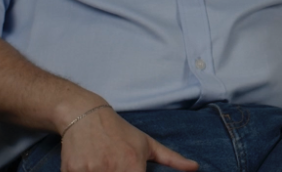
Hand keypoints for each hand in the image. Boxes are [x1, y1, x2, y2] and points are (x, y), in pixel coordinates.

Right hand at [59, 106, 197, 171]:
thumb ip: (172, 159)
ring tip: (103, 165)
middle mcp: (112, 170)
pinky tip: (90, 167)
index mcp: (133, 166)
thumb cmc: (121, 132)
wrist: (85, 116)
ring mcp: (90, 171)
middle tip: (115, 167)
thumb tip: (195, 168)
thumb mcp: (147, 143)